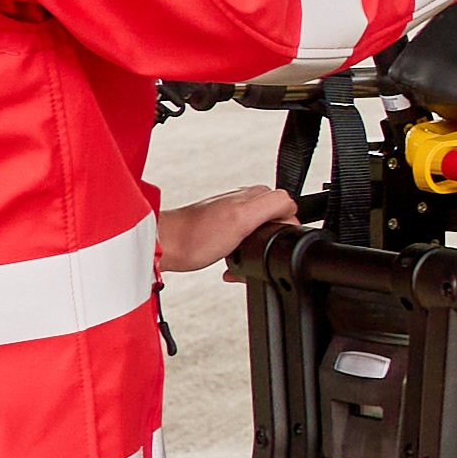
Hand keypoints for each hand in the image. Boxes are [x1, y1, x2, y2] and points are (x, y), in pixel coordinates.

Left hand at [156, 185, 296, 273]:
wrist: (164, 247)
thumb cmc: (196, 237)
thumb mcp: (243, 219)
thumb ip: (272, 206)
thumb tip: (292, 208)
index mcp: (252, 195)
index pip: (288, 206)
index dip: (284, 228)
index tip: (270, 242)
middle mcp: (242, 201)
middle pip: (274, 222)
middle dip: (269, 242)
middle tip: (255, 252)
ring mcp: (231, 214)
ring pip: (259, 234)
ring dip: (254, 251)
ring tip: (240, 259)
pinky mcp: (221, 229)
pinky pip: (243, 242)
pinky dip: (241, 256)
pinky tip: (230, 263)